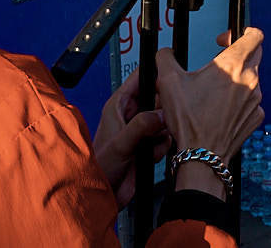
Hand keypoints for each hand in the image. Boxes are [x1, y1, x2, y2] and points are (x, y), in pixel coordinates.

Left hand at [93, 66, 168, 206]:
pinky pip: (164, 137)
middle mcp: (130, 116)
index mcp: (118, 106)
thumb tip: (161, 114)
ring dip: (164, 130)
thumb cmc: (99, 168)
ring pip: (164, 119)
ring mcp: (140, 131)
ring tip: (153, 142)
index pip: (139, 79)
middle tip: (164, 119)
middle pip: (157, 98)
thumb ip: (141, 126)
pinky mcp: (147, 146)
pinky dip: (162, 145)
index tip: (171, 75)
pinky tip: (151, 154)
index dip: (155, 74)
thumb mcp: (120, 143)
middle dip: (164, 108)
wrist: (103, 196)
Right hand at [157, 29, 264, 168]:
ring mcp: (256, 99)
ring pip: (251, 79)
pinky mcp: (256, 116)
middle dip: (238, 54)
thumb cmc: (188, 120)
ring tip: (214, 92)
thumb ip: (165, 58)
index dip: (240, 31)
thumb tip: (165, 52)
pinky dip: (239, 101)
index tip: (224, 41)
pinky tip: (221, 110)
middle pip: (254, 54)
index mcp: (233, 64)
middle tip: (218, 65)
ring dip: (236, 80)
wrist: (202, 155)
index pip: (254, 35)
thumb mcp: (168, 82)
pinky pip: (251, 101)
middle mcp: (250, 79)